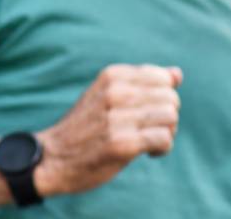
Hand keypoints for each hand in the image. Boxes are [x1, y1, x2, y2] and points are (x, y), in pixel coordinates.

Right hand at [33, 64, 182, 196]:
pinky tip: (148, 153)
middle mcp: (115, 92)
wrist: (53, 157)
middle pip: (171, 98)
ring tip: (148, 141)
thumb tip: (178, 74)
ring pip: (171, 117)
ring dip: (167, 133)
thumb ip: (143, 83)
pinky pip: (164, 139)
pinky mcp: (122, 143)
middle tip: (149, 129)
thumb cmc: (85, 127)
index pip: (163, 78)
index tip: (147, 111)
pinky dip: (162, 148)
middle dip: (167, 116)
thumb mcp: (109, 94)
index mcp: (113, 75)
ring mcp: (118, 118)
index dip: (163, 97)